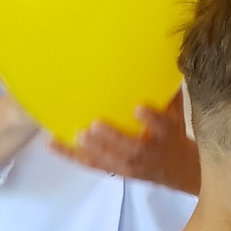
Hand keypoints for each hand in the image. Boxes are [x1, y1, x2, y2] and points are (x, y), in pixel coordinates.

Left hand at [56, 95, 201, 192]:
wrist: (177, 169)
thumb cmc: (172, 133)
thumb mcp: (176, 113)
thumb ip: (166, 92)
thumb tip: (156, 60)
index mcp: (167, 135)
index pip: (162, 127)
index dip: (152, 119)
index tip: (139, 108)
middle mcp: (149, 153)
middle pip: (132, 149)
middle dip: (113, 138)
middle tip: (95, 126)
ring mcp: (130, 165)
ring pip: (110, 161)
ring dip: (92, 149)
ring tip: (77, 135)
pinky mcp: (115, 170)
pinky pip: (92, 164)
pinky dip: (71, 155)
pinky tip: (53, 143)